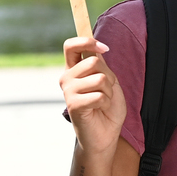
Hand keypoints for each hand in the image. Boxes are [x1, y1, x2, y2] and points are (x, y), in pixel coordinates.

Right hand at [60, 36, 126, 159]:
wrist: (105, 134)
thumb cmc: (107, 107)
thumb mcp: (107, 80)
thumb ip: (100, 64)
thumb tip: (96, 46)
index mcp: (74, 69)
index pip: (71, 45)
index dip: (87, 41)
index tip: (104, 48)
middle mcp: (67, 78)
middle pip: (94, 61)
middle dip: (109, 76)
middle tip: (106, 90)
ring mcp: (68, 91)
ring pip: (100, 78)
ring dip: (109, 91)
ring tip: (103, 101)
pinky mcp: (73, 105)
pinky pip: (99, 95)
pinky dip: (106, 102)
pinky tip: (99, 110)